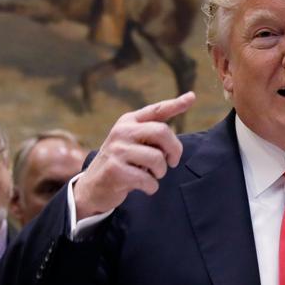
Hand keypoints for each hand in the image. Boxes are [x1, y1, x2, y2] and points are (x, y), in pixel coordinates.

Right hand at [72, 92, 195, 218]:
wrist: (93, 187)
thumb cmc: (122, 163)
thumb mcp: (133, 142)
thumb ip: (152, 133)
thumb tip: (180, 112)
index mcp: (128, 121)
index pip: (156, 110)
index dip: (175, 104)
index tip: (192, 97)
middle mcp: (122, 131)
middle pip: (162, 132)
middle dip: (174, 150)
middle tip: (172, 162)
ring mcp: (117, 150)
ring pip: (156, 158)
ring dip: (160, 172)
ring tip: (152, 175)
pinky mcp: (115, 170)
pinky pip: (147, 179)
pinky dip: (151, 187)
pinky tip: (144, 187)